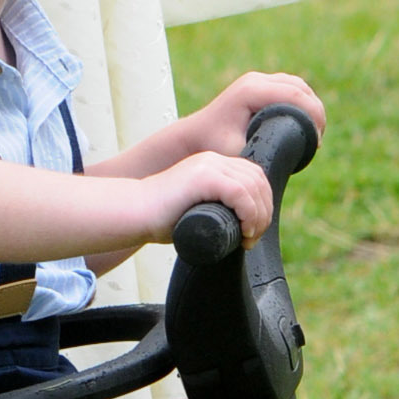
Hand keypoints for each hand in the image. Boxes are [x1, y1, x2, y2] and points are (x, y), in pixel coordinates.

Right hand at [148, 150, 273, 245]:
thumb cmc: (159, 219)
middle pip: (258, 180)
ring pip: (253, 187)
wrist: (134, 213)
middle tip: (253, 238)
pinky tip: (244, 231)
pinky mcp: (203, 176)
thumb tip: (240, 228)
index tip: (253, 231)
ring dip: (258, 217)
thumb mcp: (196, 208)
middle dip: (264, 212)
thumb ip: (217, 208)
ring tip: (248, 238)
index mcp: (212, 165)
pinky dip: (249, 214)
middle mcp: (213, 160)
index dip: (262, 203)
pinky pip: (240, 193)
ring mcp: (208, 165)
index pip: (253, 176)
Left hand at [180, 71, 327, 157]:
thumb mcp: (237, 152)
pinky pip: (289, 86)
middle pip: (299, 86)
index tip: (318, 140)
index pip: (294, 94)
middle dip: (315, 110)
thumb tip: (288, 158)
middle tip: (319, 137)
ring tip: (316, 131)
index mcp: (251, 91)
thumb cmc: (213, 145)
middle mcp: (254, 80)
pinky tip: (306, 121)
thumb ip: (260, 153)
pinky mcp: (258, 84)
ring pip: (296, 84)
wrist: (195, 135)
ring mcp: (256, 79)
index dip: (313, 115)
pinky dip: (302, 100)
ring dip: (310, 104)